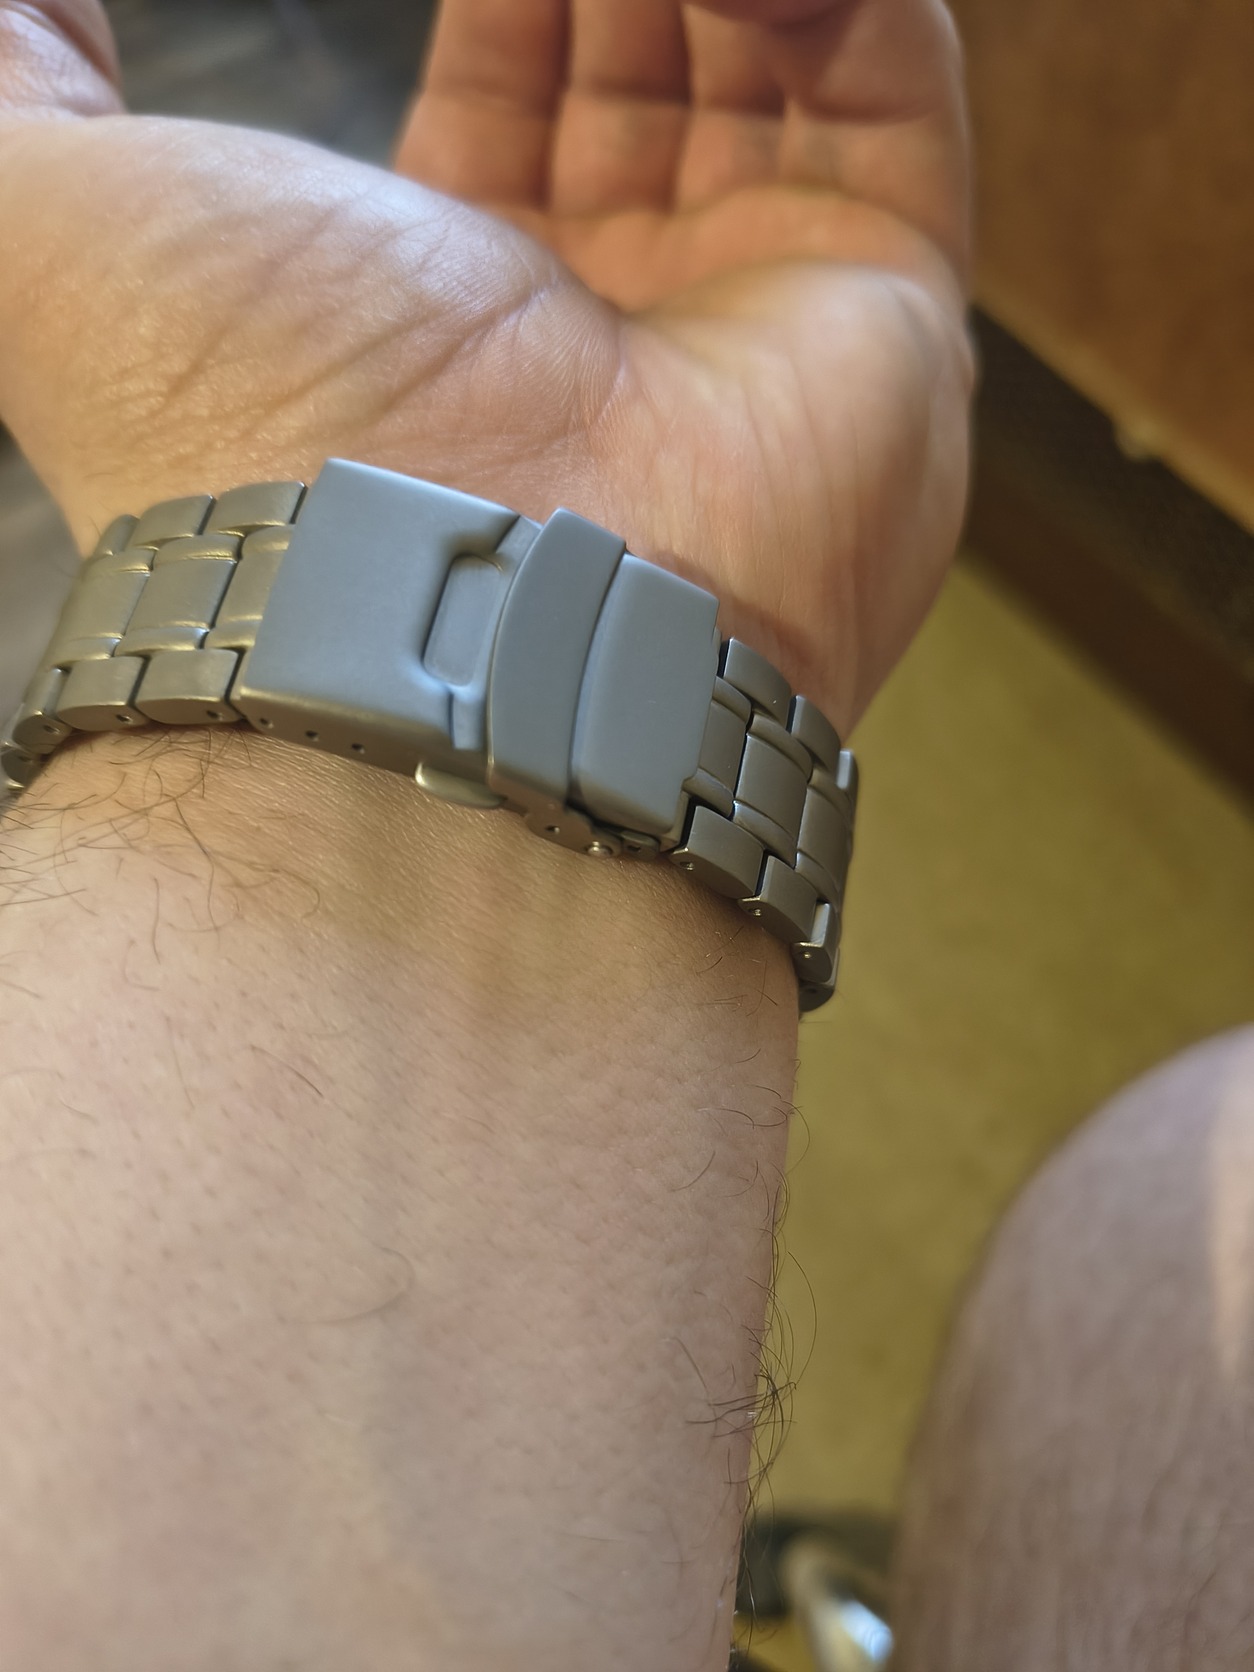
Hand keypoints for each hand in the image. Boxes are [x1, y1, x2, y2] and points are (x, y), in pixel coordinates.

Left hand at [0, 0, 969, 739]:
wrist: (453, 614)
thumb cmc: (247, 429)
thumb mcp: (48, 212)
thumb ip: (20, 82)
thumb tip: (17, 14)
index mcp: (450, 307)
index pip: (512, 86)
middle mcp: (611, 324)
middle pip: (650, 64)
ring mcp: (757, 320)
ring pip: (780, 61)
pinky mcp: (886, 314)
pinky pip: (892, 85)